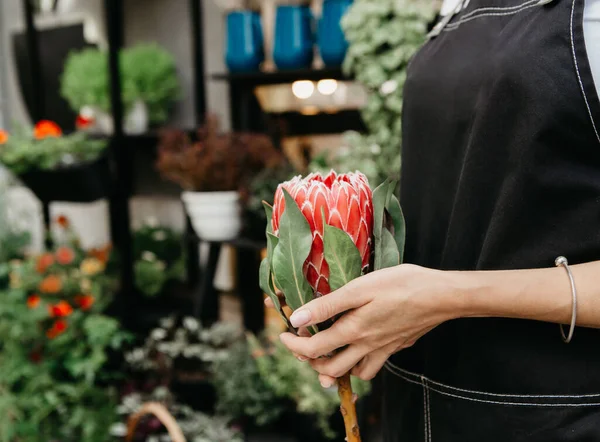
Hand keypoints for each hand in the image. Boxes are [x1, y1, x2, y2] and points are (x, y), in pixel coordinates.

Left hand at [271, 264, 463, 385]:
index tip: (283, 334)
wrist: (440, 296)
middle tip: (301, 345)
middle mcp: (365, 346)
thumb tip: (297, 319)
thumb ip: (327, 305)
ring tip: (327, 352)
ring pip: (352, 373)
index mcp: (352, 331)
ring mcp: (382, 350)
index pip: (313, 349)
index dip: (293, 345)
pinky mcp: (395, 347)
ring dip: (335, 368)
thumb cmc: (400, 284)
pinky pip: (372, 367)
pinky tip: (358, 350)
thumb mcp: (359, 288)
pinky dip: (360, 365)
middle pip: (329, 368)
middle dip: (310, 361)